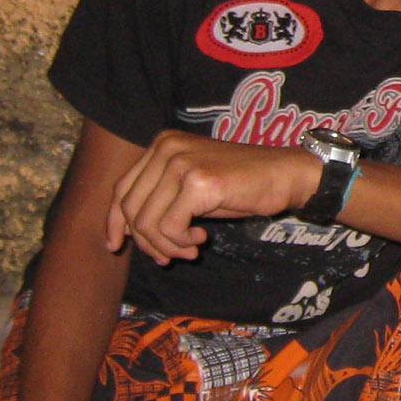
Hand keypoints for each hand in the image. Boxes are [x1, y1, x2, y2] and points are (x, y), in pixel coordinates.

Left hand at [107, 130, 319, 264]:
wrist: (286, 175)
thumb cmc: (243, 184)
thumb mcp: (194, 186)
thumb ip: (163, 198)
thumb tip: (129, 232)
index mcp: (162, 144)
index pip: (122, 188)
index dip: (115, 221)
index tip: (117, 245)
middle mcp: (167, 148)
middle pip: (131, 208)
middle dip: (145, 241)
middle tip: (168, 256)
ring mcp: (181, 162)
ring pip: (148, 222)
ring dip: (167, 246)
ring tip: (190, 248)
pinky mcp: (198, 181)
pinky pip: (170, 227)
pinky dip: (181, 242)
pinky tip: (201, 239)